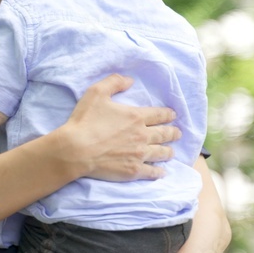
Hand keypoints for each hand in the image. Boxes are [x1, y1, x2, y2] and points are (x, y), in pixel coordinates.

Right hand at [55, 74, 178, 181]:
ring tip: (171, 152)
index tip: (173, 115)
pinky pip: (152, 172)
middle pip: (164, 134)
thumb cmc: (85, 121)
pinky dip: (159, 172)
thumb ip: (114, 82)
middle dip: (173, 133)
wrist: (76, 150)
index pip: (159, 114)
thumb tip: (130, 80)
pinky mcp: (133, 170)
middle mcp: (142, 135)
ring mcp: (139, 154)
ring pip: (161, 153)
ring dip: (168, 151)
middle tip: (177, 133)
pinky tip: (161, 172)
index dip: (168, 114)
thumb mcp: (96, 93)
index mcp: (136, 116)